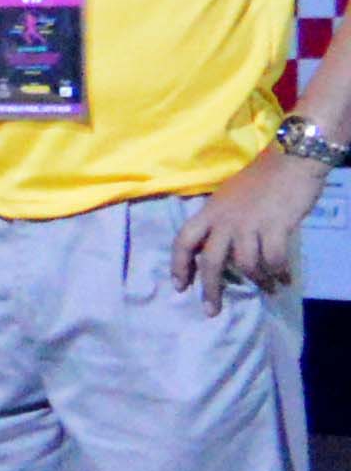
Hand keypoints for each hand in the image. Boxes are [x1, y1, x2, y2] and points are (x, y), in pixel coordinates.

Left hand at [176, 143, 321, 296]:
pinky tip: (285, 279)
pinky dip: (279, 273)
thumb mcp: (229, 197)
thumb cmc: (261, 178)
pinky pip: (273, 260)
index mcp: (210, 211)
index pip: (183, 240)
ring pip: (244, 265)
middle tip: (212, 310)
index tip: (179, 286)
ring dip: (257, 282)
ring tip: (268, 289)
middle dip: (210, 289)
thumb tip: (218, 249)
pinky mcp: (276, 227)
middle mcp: (225, 220)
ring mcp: (250, 224)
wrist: (292, 160)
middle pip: (210, 261)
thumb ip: (221, 221)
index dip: (179, 265)